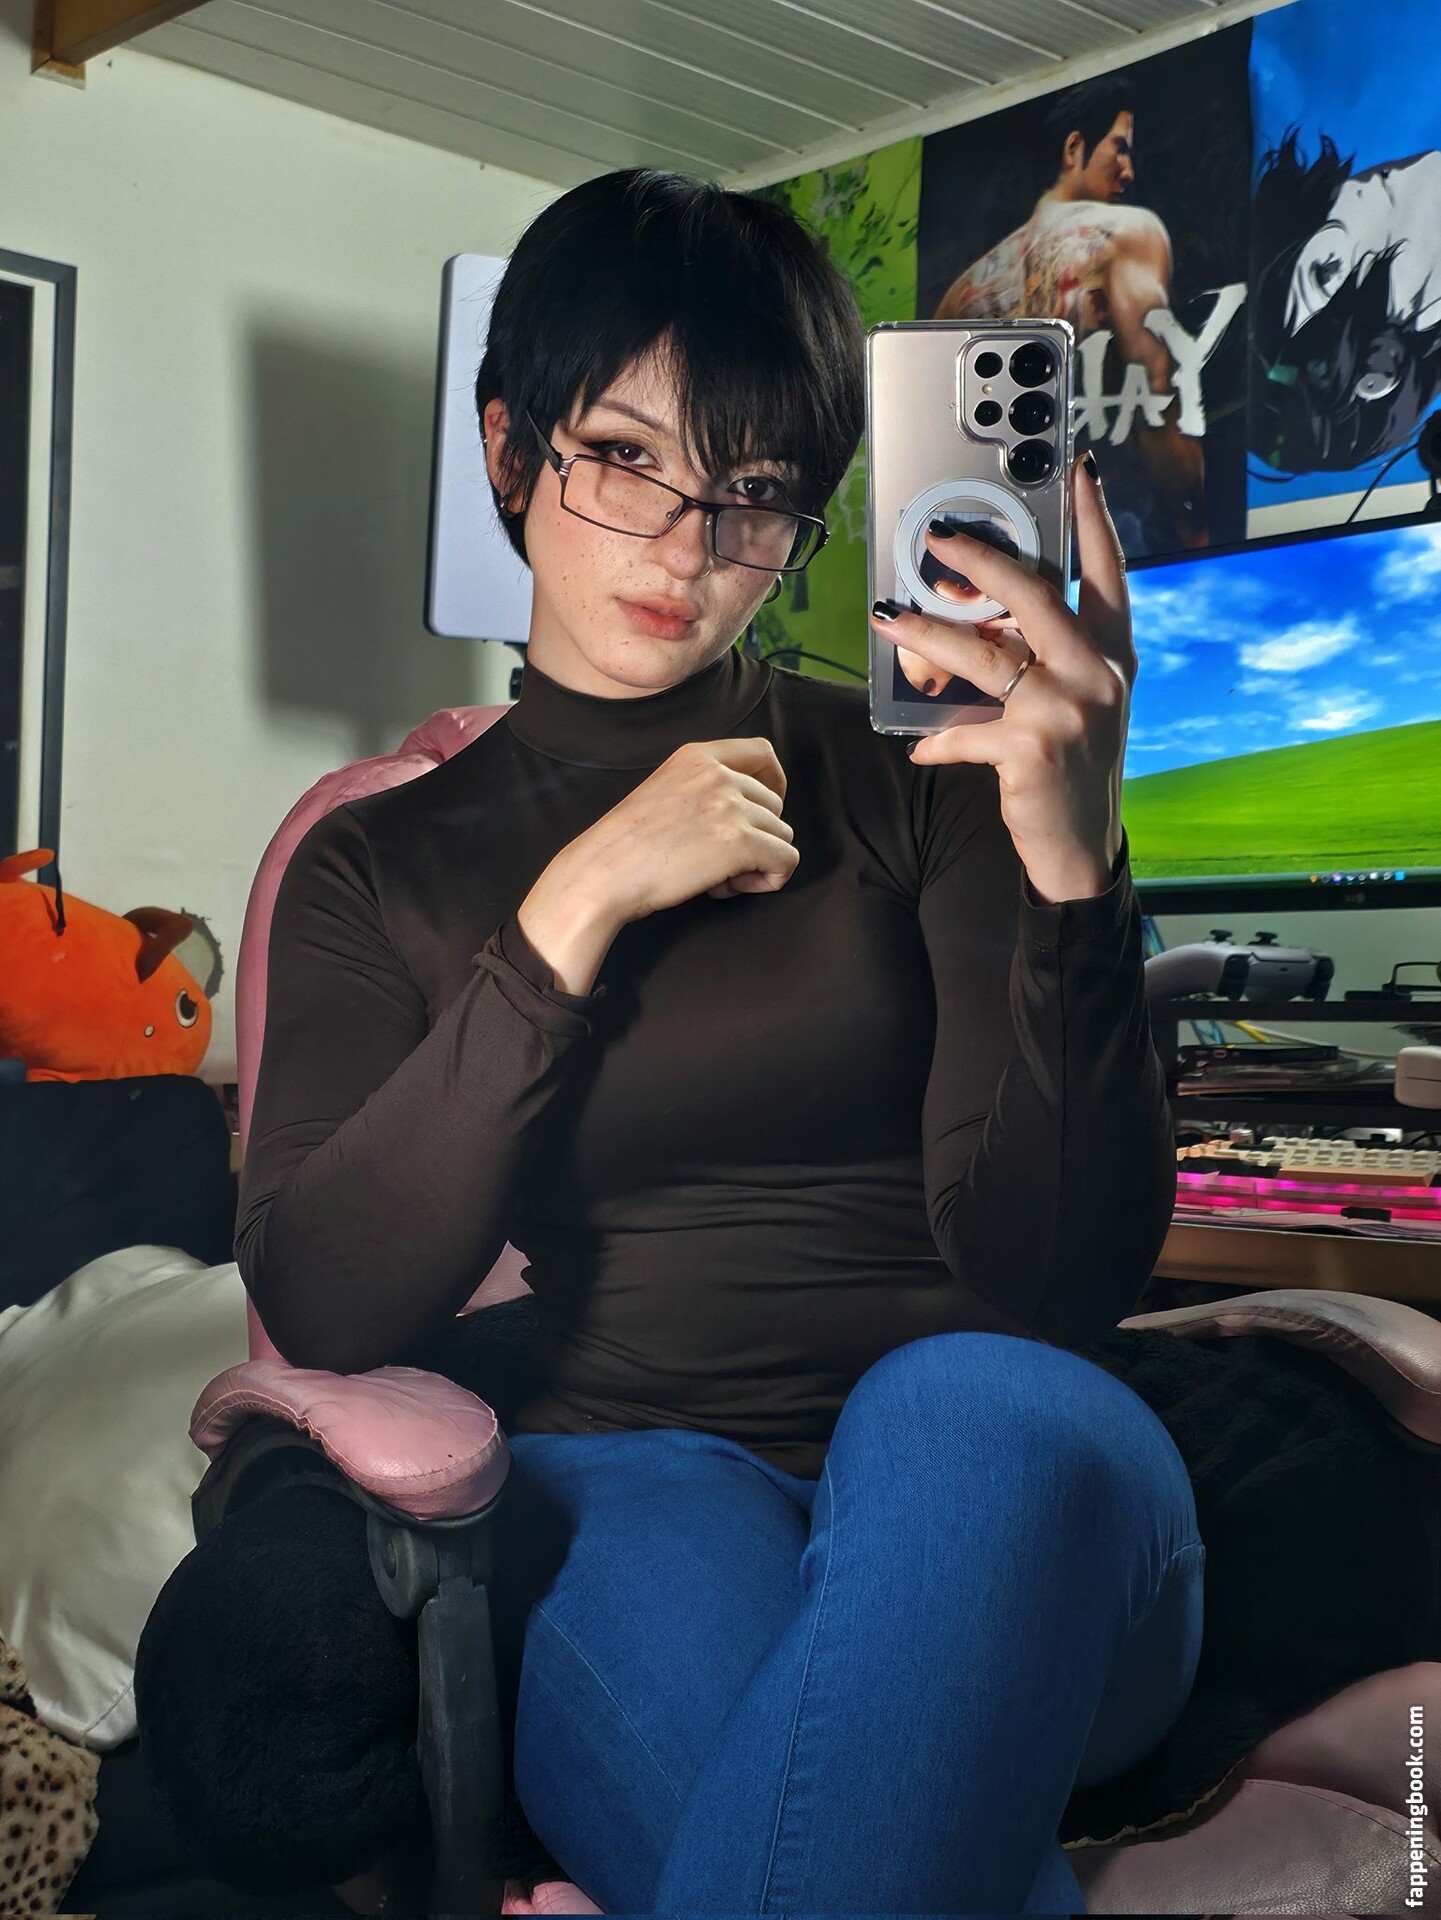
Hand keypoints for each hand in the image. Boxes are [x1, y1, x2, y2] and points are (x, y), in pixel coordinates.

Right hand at [518, 738, 798, 991]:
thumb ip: (703, 787)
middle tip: (720, 862)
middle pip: (775, 803)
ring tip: (718, 877)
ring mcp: (731, 806)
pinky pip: (786, 860)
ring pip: (782, 834)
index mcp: (697, 756)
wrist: (604, 872)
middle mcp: (718, 775)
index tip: (766, 809)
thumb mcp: (665, 790)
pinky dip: (769, 879)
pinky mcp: (741, 842)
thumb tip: (751, 813)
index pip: (762, 753)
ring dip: (758, 862)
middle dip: (757, 836)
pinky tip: (730, 887)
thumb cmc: (627, 845)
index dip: (775, 782)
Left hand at [873, 458, 1133, 902]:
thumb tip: (982, 619)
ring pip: (986, 654)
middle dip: (981, 560)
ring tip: (888, 619)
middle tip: (937, 536)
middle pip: (1036, 595)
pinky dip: (939, 739)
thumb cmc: (1071, 765)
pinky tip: (921, 747)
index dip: (1095, 519)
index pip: (1107, 572)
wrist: (1080, 845)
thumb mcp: (1074, 703)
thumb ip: (1044, 658)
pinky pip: (967, 730)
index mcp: (1113, 654)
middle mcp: (1098, 673)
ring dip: (929, 636)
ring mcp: (1068, 708)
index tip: (1081, 470)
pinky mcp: (1033, 747)